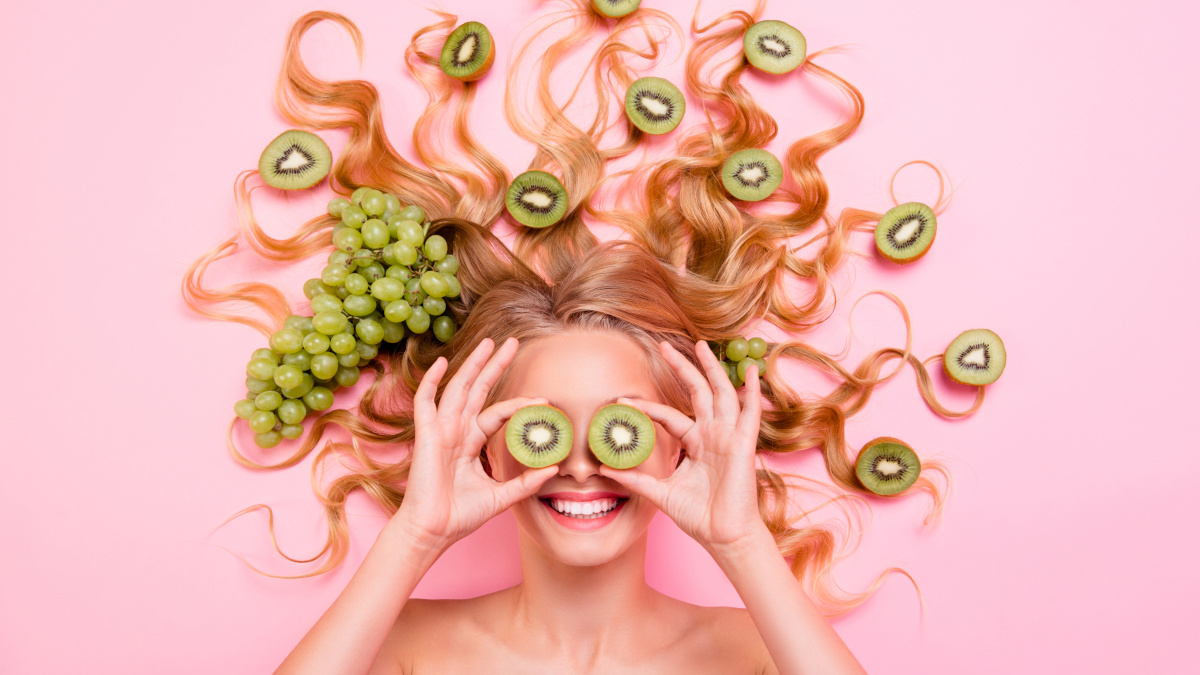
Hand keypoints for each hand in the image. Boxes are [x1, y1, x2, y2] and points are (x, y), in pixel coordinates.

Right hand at [394, 337, 558, 551]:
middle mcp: (456, 431)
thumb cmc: (459, 516)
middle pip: (478, 390)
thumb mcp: (501, 496)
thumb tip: (553, 469)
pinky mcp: (425, 436)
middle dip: (494, 365)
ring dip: (473, 364)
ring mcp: (440, 431)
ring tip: (488, 342)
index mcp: (470, 442)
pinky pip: (426, 402)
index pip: (498, 413)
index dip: (519, 404)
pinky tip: (442, 362)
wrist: (433, 532)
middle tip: (512, 342)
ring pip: (458, 388)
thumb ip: (525, 482)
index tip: (544, 401)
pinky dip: (431, 381)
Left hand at [598, 340, 770, 555]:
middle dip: (682, 368)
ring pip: (721, 394)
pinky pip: (750, 413)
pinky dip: (752, 392)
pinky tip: (752, 372)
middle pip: (697, 392)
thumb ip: (637, 479)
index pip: (669, 416)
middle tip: (664, 346)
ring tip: (702, 346)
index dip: (648, 408)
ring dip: (712, 369)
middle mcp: (712, 434)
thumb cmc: (698, 516)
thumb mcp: (661, 493)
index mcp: (695, 443)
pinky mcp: (743, 445)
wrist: (722, 536)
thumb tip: (605, 469)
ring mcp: (728, 437)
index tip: (623, 401)